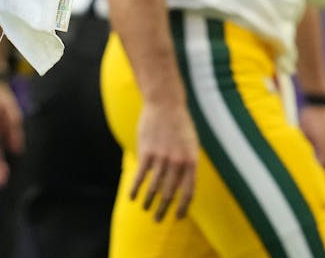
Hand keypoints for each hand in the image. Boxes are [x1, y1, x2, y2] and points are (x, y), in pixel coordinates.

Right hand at [129, 100, 198, 221]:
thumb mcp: (190, 145)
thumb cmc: (179, 125)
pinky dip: (135, 188)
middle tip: (157, 220)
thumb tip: (181, 186)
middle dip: (163, 209)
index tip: (177, 218)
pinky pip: (140, 175)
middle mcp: (178, 162)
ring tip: (145, 209)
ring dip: (148, 201)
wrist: (165, 104)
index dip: (182, 207)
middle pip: (170, 193)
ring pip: (154, 186)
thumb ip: (187, 165)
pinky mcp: (147, 151)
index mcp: (192, 162)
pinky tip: (131, 197)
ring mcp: (162, 157)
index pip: (189, 192)